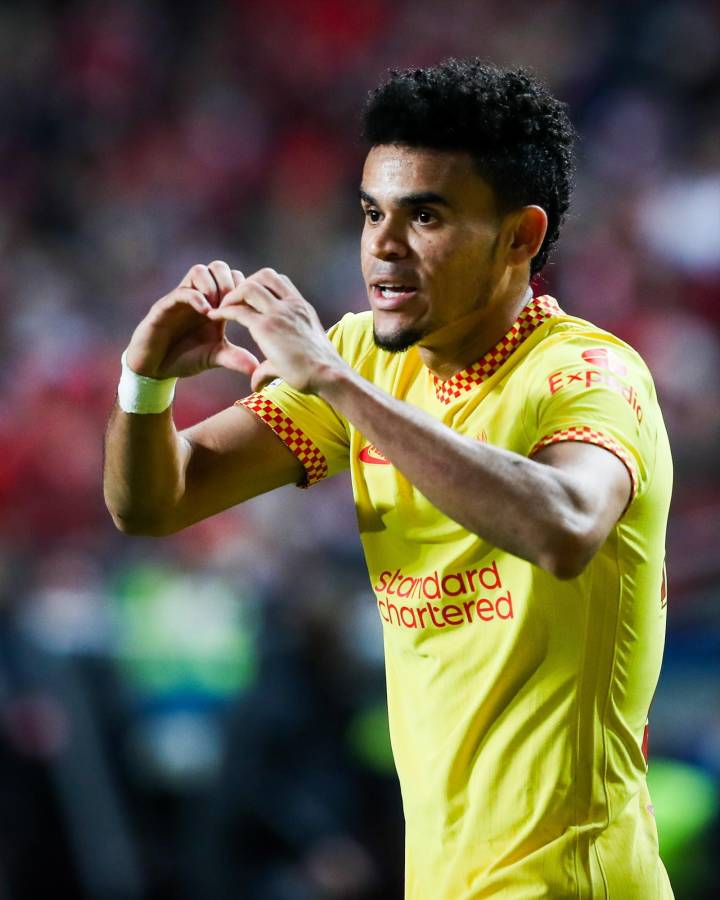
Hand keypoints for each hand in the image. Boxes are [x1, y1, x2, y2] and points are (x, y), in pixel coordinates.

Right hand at [124, 261, 259, 378]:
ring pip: (199, 270)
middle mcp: (199, 296)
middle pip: (218, 267)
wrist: (155, 368)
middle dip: (230, 283)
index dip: (243, 289)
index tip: (248, 309)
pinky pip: (181, 291)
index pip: (234, 278)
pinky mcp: (164, 306)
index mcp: (215, 304)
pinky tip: (205, 313)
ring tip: (217, 310)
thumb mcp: (215, 357)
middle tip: (233, 306)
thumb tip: (257, 367)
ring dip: (213, 286)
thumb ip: (235, 358)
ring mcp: (182, 299)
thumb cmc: (185, 358)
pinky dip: (196, 298)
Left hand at [206, 267, 347, 392]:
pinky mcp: (266, 327)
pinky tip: (213, 316)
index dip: (262, 286)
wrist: (329, 376)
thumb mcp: (297, 360)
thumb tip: (255, 382)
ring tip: (221, 307)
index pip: (281, 282)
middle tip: (233, 300)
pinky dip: (223, 310)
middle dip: (245, 283)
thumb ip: (271, 366)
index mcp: (303, 309)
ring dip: (232, 294)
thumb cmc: (319, 373)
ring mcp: (279, 314)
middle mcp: (292, 306)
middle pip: (265, 276)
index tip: (249, 300)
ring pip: (249, 287)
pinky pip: (238, 310)